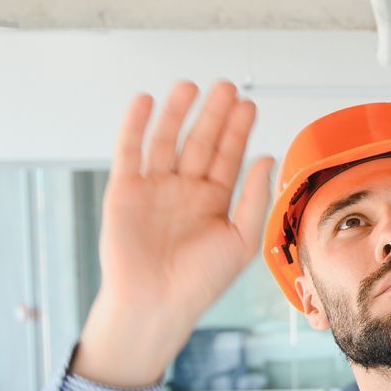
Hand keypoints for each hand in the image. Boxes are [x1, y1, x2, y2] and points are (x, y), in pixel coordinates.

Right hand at [71, 81, 274, 388]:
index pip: (228, 156)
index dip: (237, 130)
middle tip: (226, 86)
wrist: (156, 304)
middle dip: (213, 114)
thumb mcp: (241, 240)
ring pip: (167, 140)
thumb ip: (253, 198)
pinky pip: (130, 151)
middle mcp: (184, 190)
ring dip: (177, 113)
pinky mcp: (124, 191)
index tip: (248, 105)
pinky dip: (135, 126)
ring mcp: (153, 188)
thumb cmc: (200, 281)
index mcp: (213, 201)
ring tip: (190, 86)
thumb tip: (266, 158)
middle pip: (200, 142)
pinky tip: (146, 102)